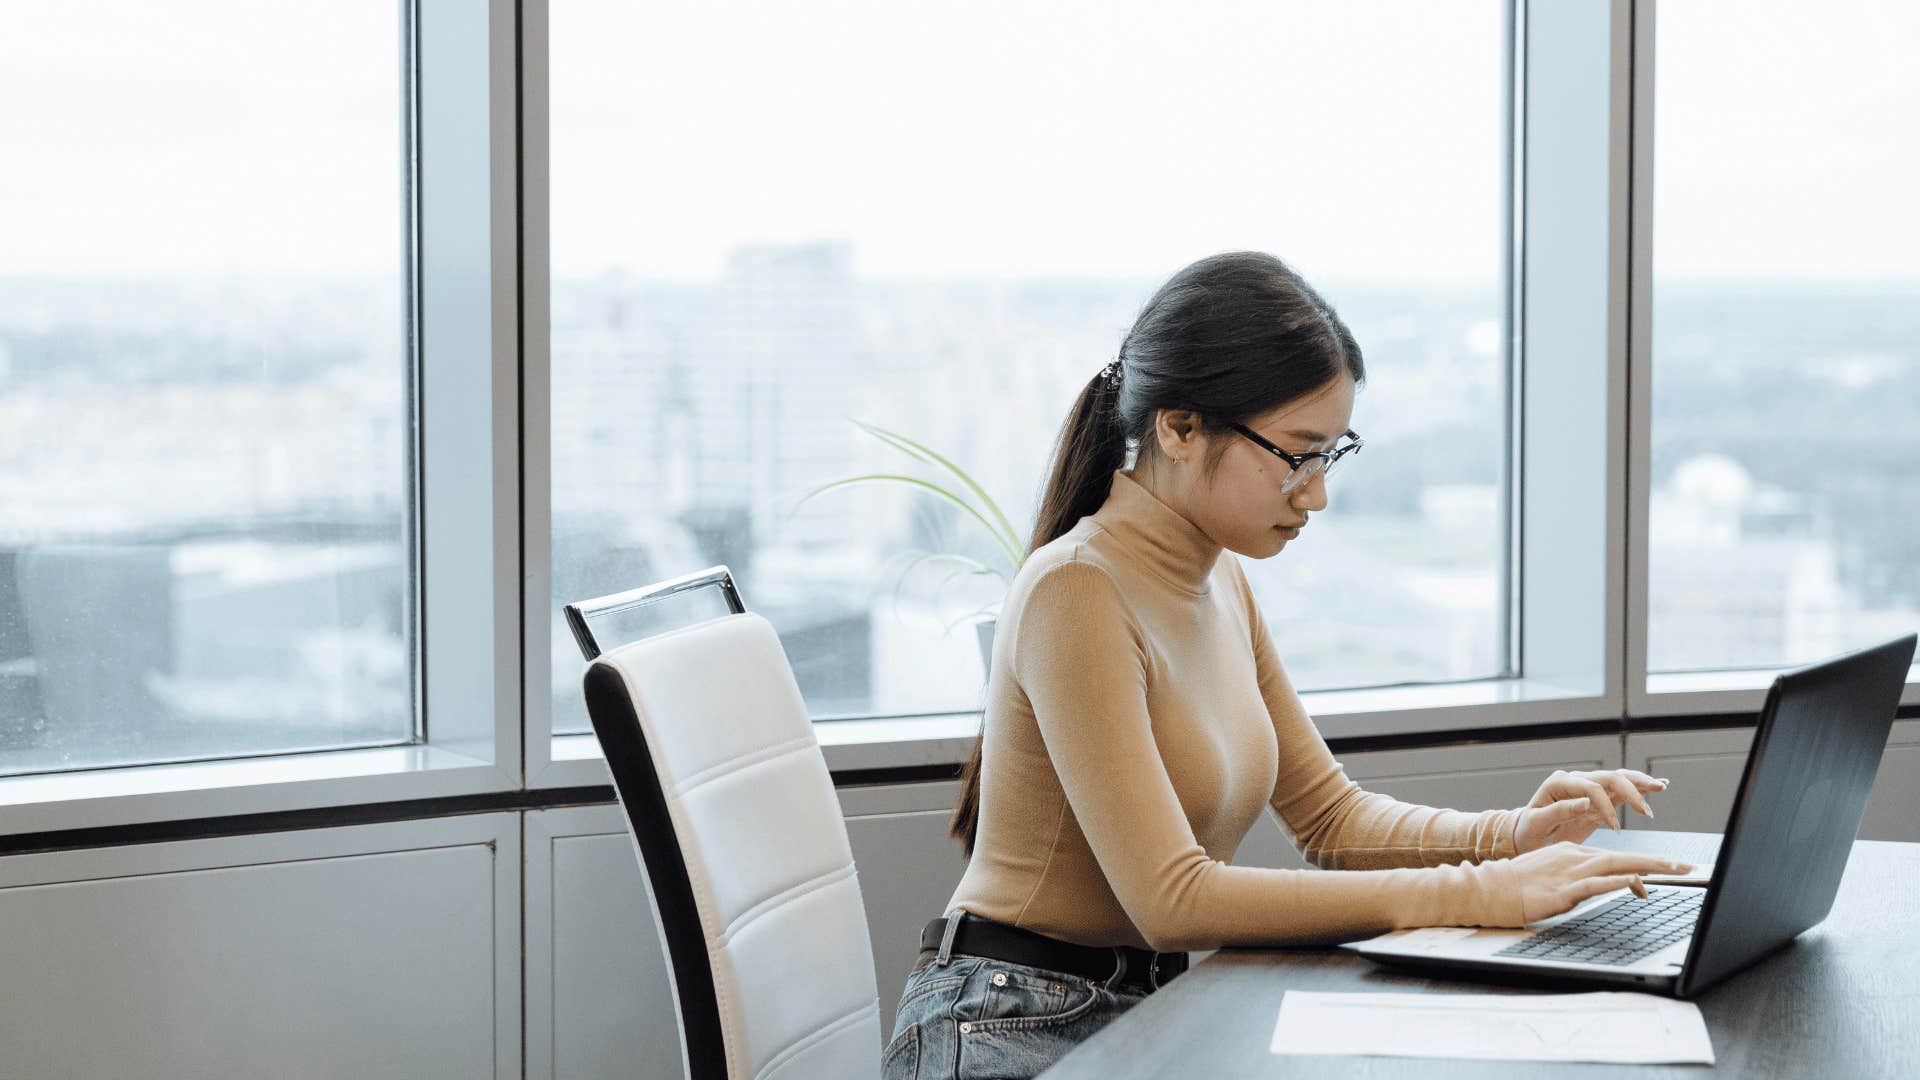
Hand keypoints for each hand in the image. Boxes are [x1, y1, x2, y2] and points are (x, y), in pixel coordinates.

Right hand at [1510, 842, 1692, 922]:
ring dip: (1648, 868)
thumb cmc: (1518, 885)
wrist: (1491, 888)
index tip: (1667, 870)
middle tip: (1687, 867)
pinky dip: (1615, 883)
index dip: (1644, 865)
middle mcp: (1575, 857)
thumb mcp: (1553, 877)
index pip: (1616, 859)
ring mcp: (1569, 873)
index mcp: (1572, 853)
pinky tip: (1632, 884)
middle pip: (1624, 858)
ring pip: (1616, 867)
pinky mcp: (1563, 891)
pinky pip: (1594, 885)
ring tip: (1675, 871)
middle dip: (1659, 862)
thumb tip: (1609, 887)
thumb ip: (1580, 879)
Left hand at [1514, 769, 1669, 852]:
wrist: (1525, 835)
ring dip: (1640, 783)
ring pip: (1618, 779)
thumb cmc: (1527, 831)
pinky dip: (1639, 788)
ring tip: (1660, 787)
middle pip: (1609, 777)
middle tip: (1646, 811)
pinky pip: (1620, 791)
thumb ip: (1558, 812)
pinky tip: (1657, 786)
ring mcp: (1587, 788)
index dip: (1605, 806)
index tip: (1614, 828)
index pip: (1590, 788)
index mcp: (1558, 784)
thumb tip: (1585, 802)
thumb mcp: (1536, 824)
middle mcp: (1575, 781)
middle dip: (1631, 791)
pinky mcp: (1597, 800)